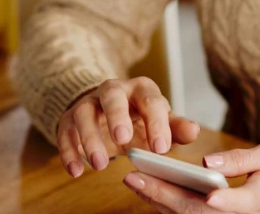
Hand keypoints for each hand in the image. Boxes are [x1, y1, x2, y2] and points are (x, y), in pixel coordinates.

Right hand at [58, 77, 200, 177]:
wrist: (105, 111)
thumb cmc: (138, 118)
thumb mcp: (158, 121)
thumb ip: (175, 128)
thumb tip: (194, 131)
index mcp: (140, 89)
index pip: (150, 100)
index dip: (157, 122)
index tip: (161, 148)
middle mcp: (113, 90)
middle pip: (112, 96)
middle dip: (117, 116)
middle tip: (124, 140)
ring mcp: (88, 103)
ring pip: (84, 113)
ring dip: (90, 138)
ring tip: (101, 165)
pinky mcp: (69, 118)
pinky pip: (65, 131)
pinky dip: (68, 151)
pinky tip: (76, 170)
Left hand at [123, 141, 259, 213]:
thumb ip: (244, 158)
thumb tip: (209, 161)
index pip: (243, 202)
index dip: (227, 199)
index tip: (211, 194)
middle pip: (200, 212)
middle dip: (164, 196)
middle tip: (135, 176)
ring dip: (160, 201)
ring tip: (135, 180)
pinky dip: (169, 205)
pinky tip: (151, 190)